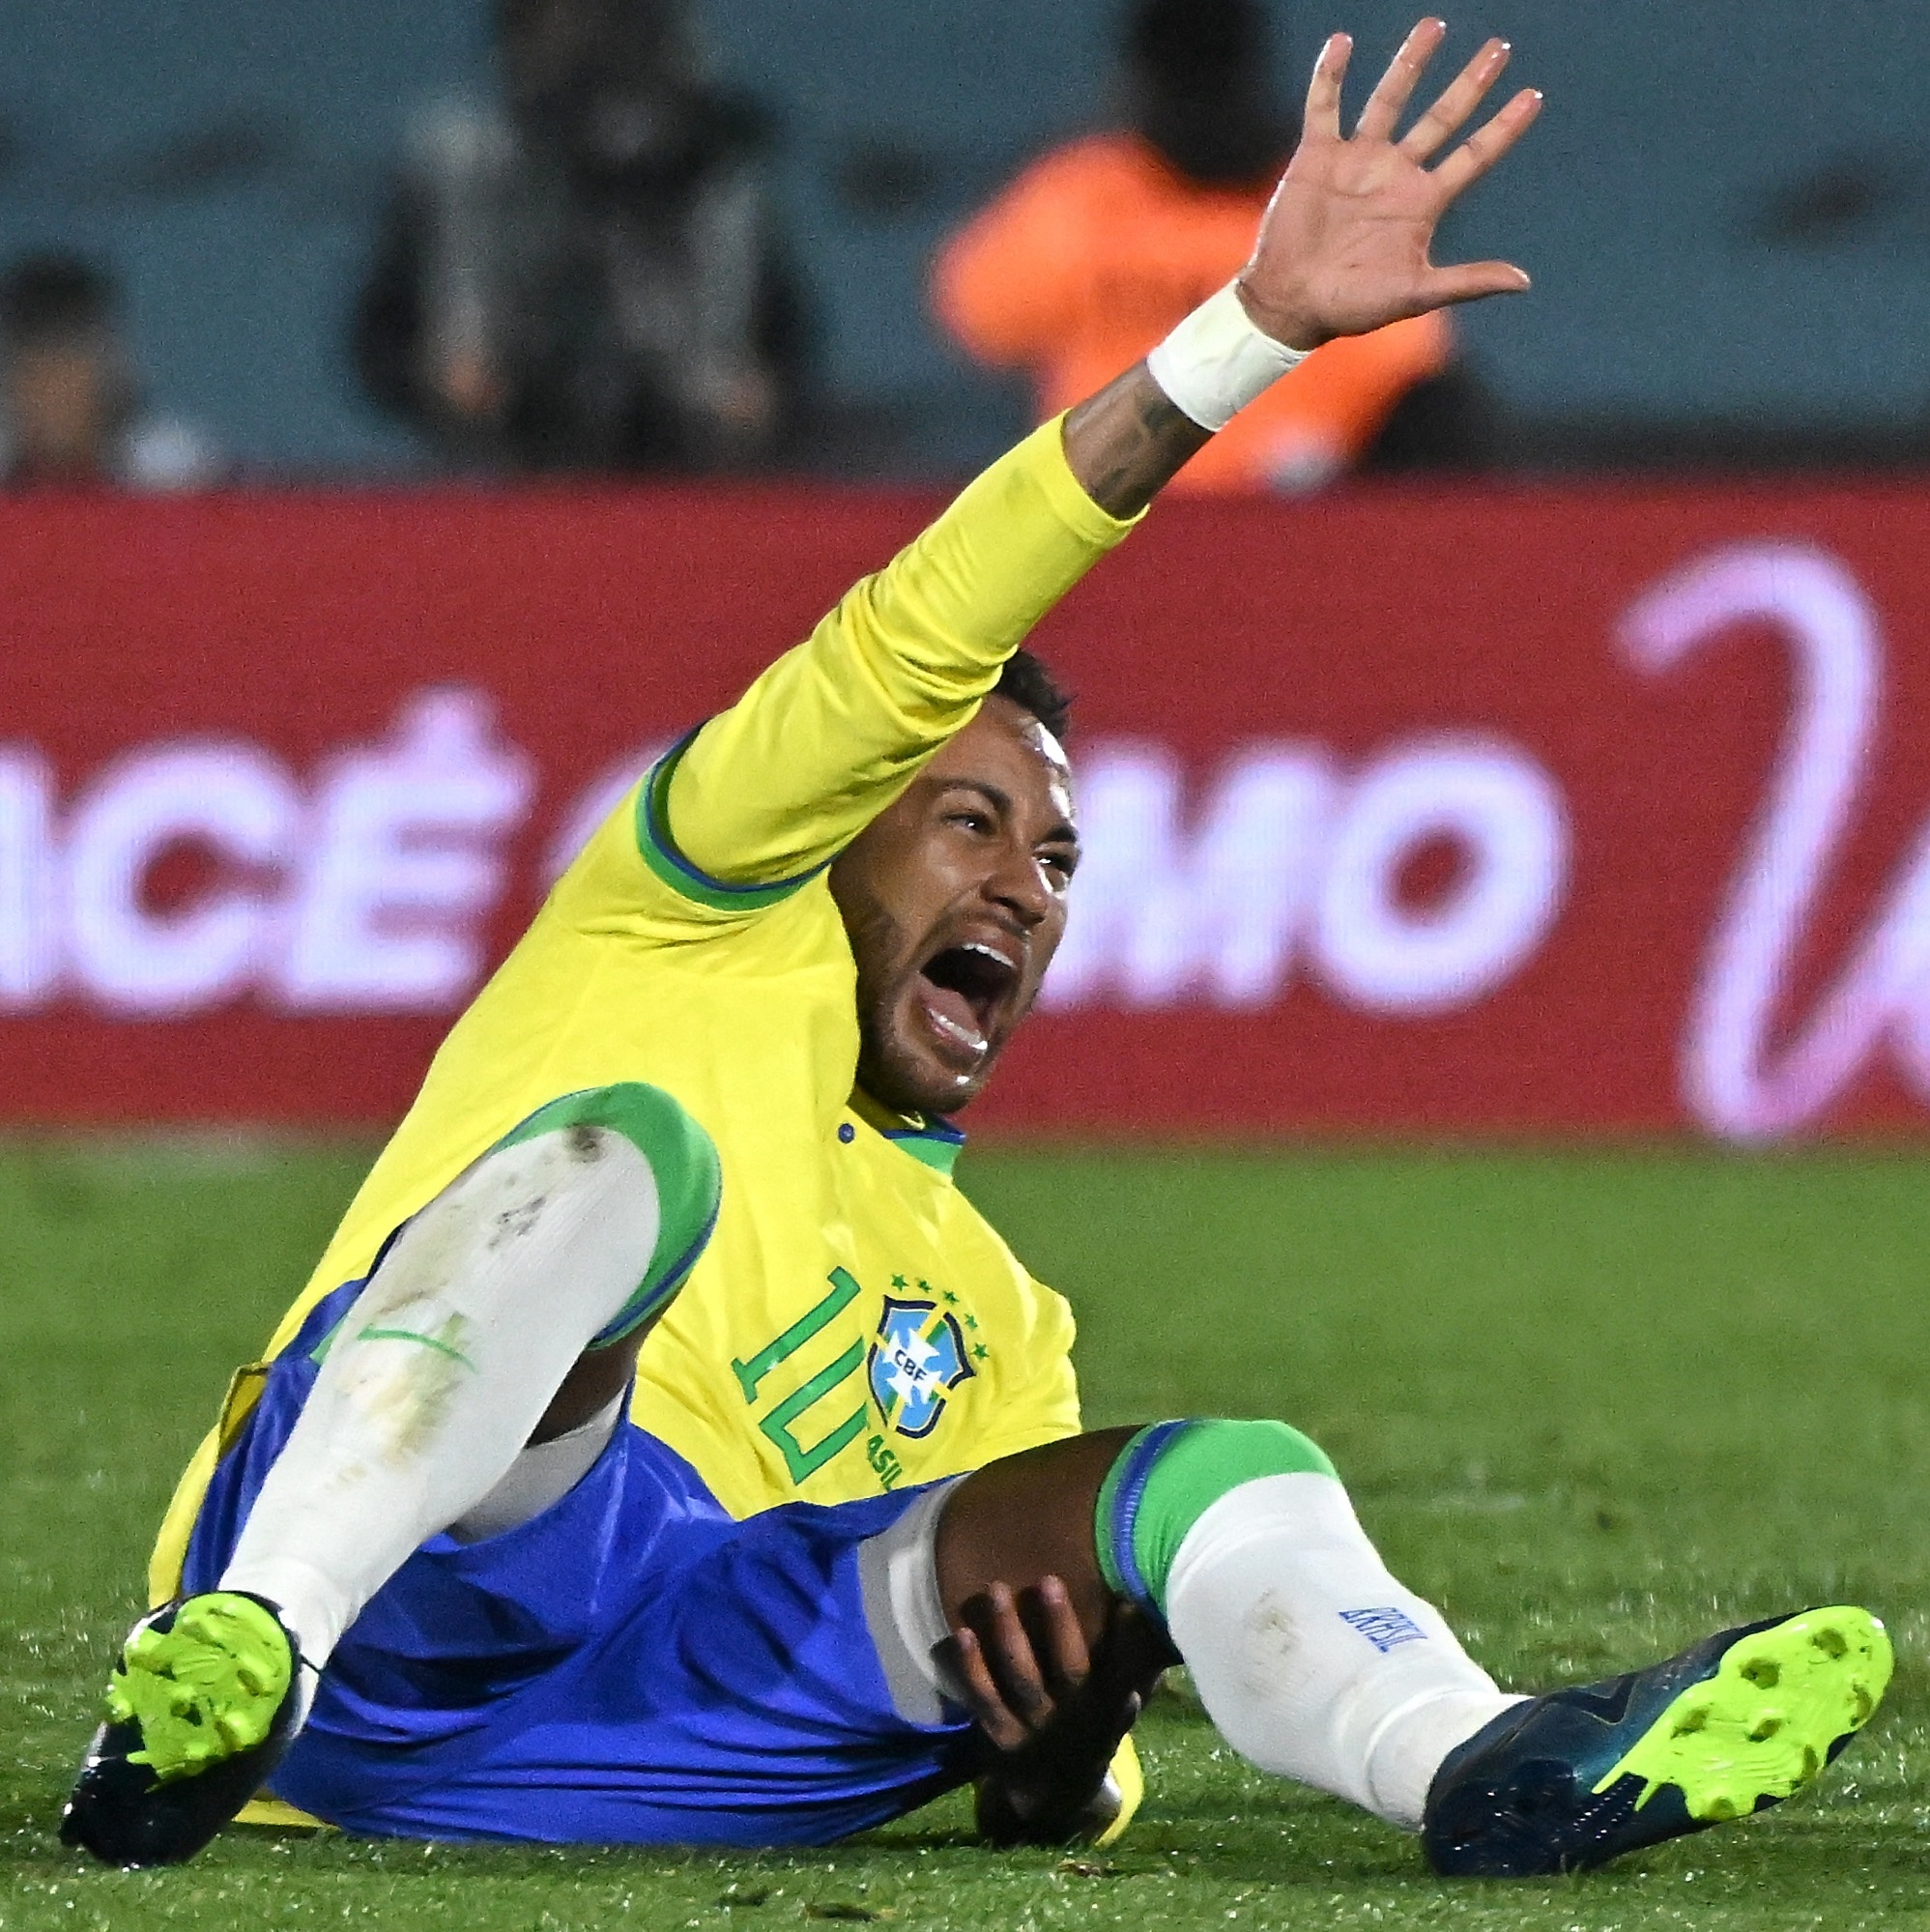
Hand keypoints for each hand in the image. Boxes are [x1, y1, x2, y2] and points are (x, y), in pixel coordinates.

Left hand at [949, 1577, 1155, 1846]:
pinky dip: (972, 1670)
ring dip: (1004, 1638)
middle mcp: (1059, 1720)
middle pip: (1045, 1672)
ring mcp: (1028, 1730)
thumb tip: (1135, 1610)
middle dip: (1037, 1626)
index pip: (1081, 1665)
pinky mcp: (1001, 1737)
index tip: (1054, 1582)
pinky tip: (961, 1635)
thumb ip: (1126, 1665)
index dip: (1067, 1627)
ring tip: (994, 1593)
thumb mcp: (1116, 1706)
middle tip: (1021, 1583)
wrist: (1061, 1795)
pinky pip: (984, 1703)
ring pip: (1014, 1682)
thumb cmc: (1091, 1730)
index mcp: (1092, 1708)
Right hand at [1237, 19, 1540, 351]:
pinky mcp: (1316, 157)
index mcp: (1421, 203)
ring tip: (1434, 25)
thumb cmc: (1351, 306)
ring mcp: (1356, 161)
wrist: (1290, 303)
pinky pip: (1325, 106)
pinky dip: (1330, 75)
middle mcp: (1394, 174)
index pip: (1473, 155)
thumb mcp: (1415, 294)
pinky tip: (1341, 43)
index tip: (1533, 96)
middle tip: (1500, 49)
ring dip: (1411, 63)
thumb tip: (1523, 283)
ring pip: (1389, 99)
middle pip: (1442, 118)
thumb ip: (1466, 282)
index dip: (1503, 128)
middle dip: (1470, 84)